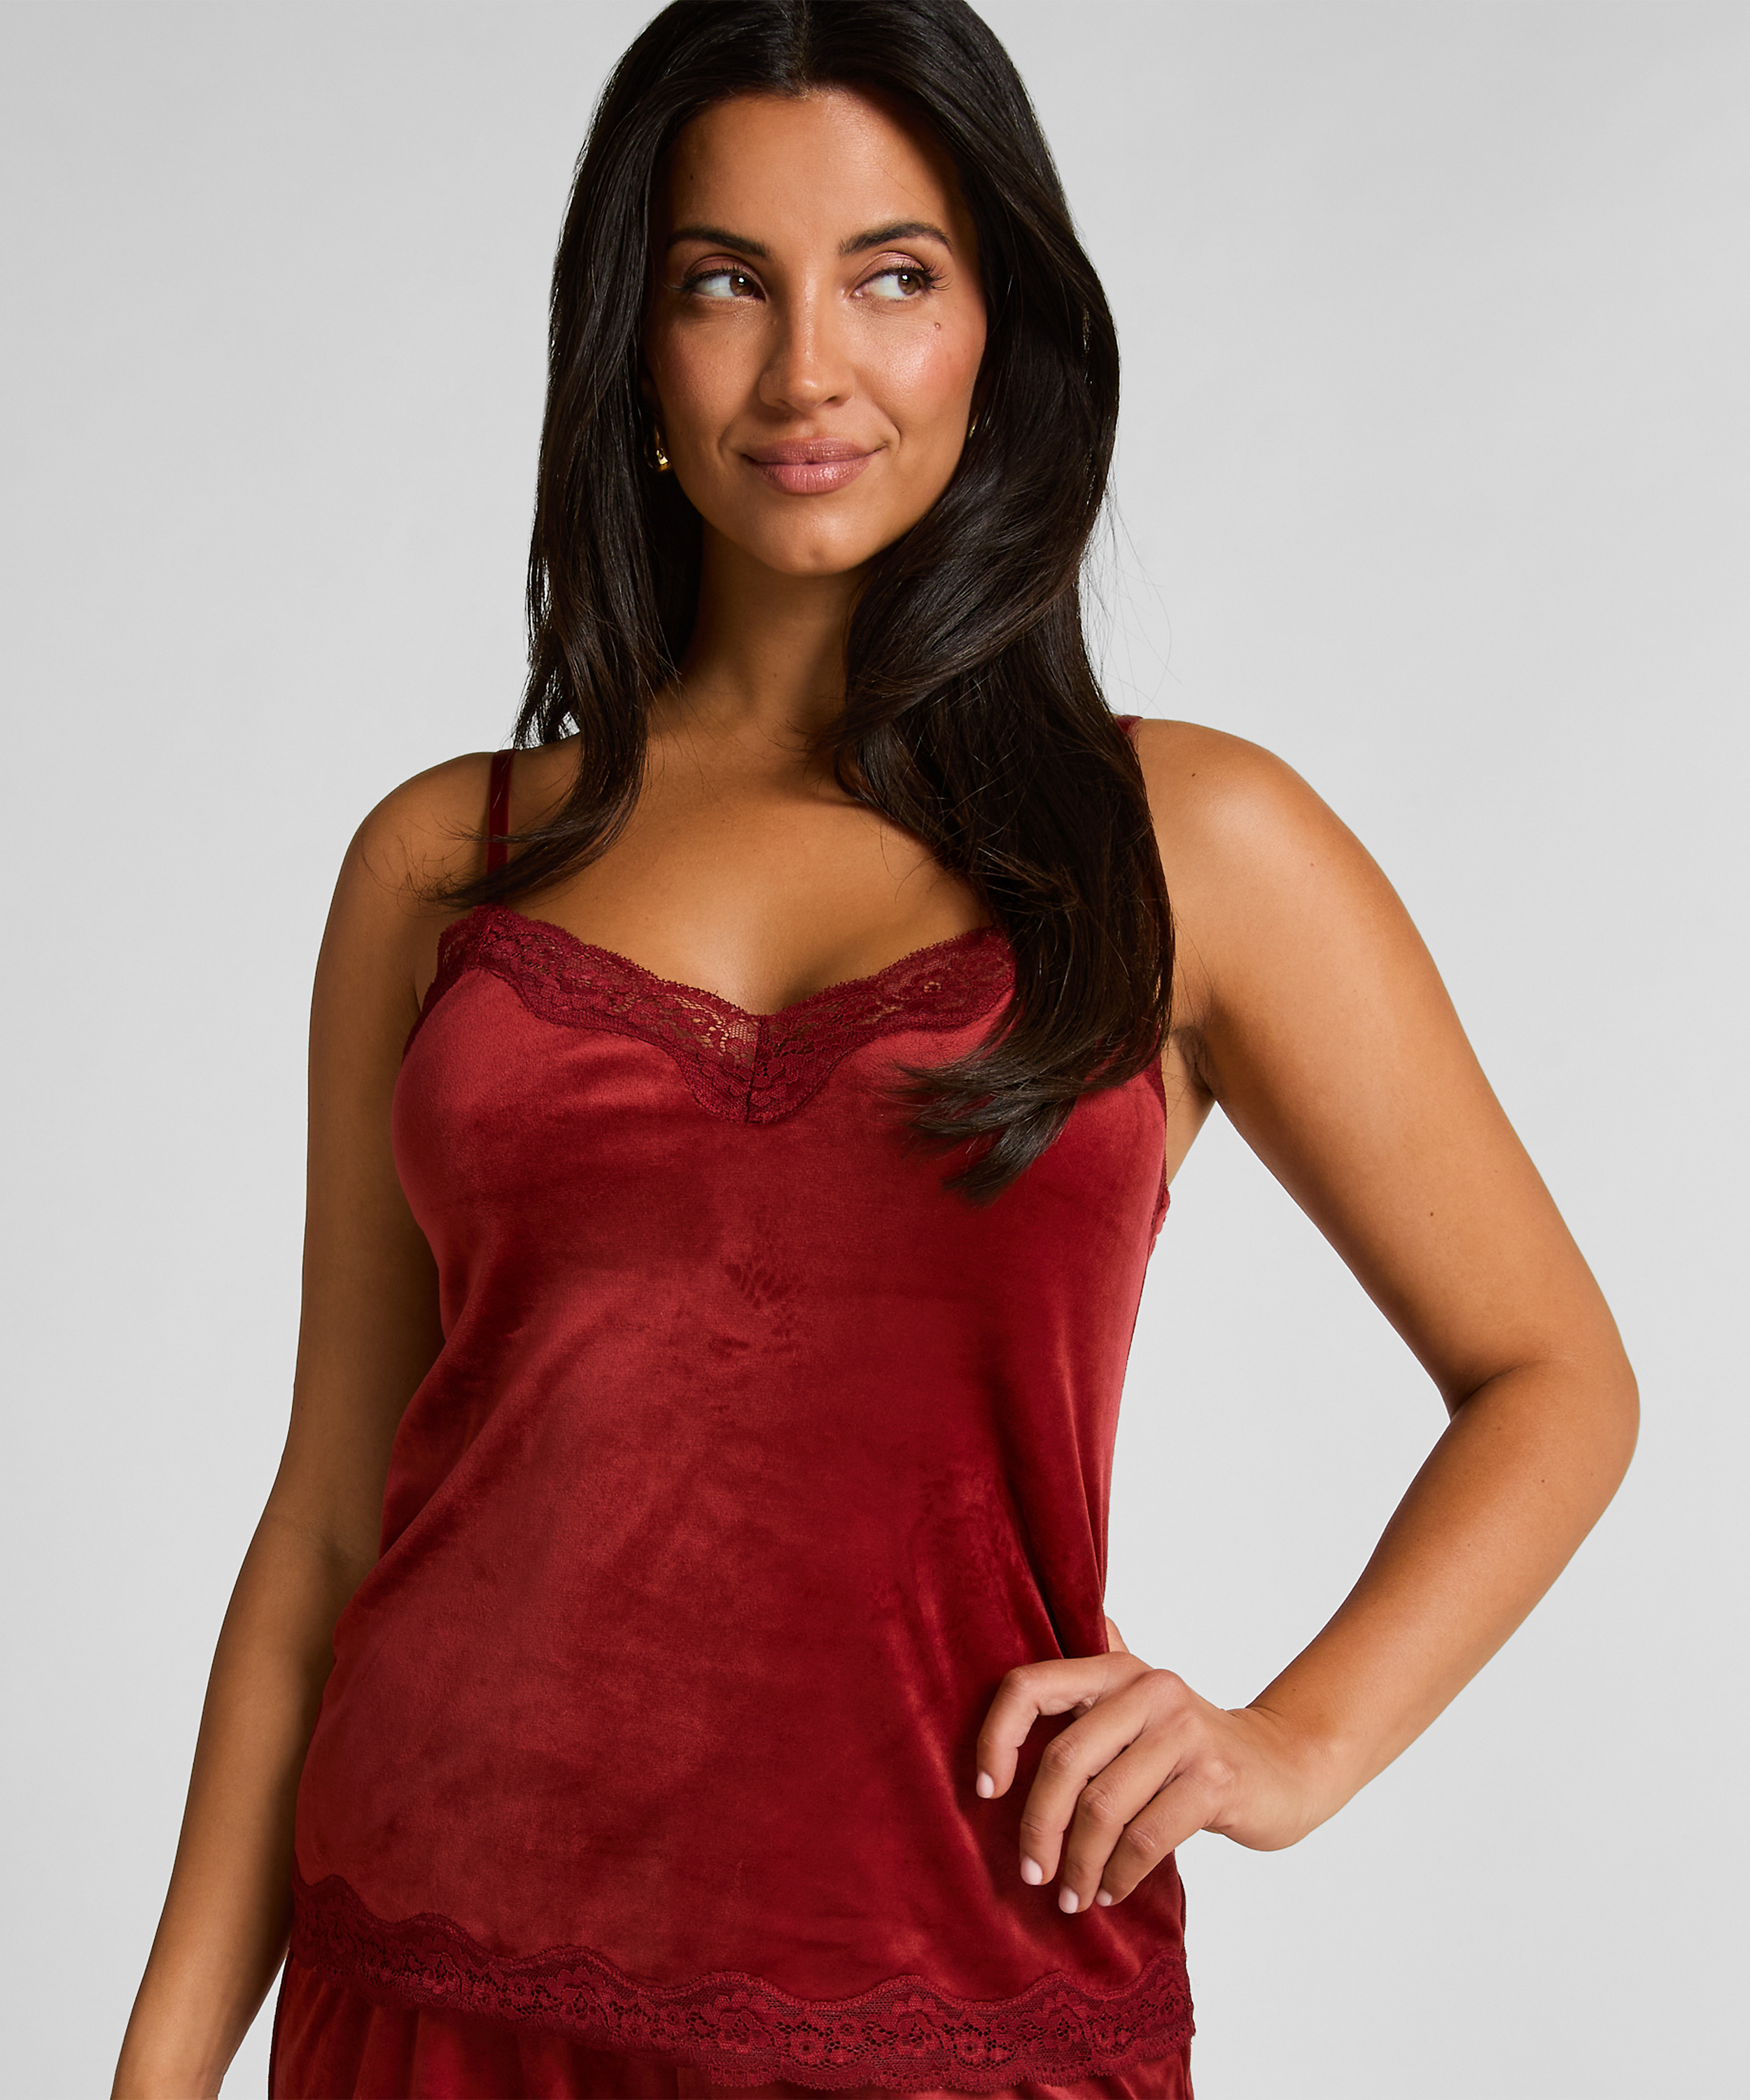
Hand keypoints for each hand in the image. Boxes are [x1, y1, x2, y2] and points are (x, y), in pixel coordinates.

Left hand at [973, 1616, 1335, 1911]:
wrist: (1284, 1764)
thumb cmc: (1192, 1743)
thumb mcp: (1141, 1702)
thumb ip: (1092, 1681)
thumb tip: (1032, 1635)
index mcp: (1117, 1669)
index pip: (1031, 1686)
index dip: (996, 1737)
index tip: (986, 1790)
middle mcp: (1149, 1689)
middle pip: (1065, 1760)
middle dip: (1039, 1827)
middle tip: (1032, 1873)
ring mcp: (1185, 1733)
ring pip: (1104, 1807)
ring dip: (1079, 1864)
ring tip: (1072, 1895)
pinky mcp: (1215, 1779)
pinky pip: (1147, 1837)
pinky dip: (1120, 1874)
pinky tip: (1111, 1890)